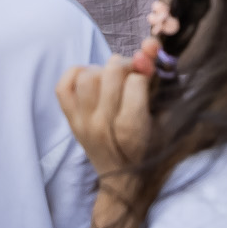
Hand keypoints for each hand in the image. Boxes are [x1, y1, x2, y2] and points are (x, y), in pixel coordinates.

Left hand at [56, 52, 151, 179]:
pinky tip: (91, 78)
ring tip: (113, 80)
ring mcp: (83, 123)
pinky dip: (76, 74)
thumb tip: (148, 45)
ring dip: (103, 70)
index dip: (145, 71)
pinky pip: (63, 86)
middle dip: (126, 65)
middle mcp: (103, 126)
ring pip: (88, 76)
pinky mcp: (71, 122)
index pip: (136, 80)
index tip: (149, 75)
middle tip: (133, 73)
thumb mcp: (163, 119)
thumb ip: (156, 82)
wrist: (122, 182)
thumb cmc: (150, 149)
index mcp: (132, 129)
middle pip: (111, 72)